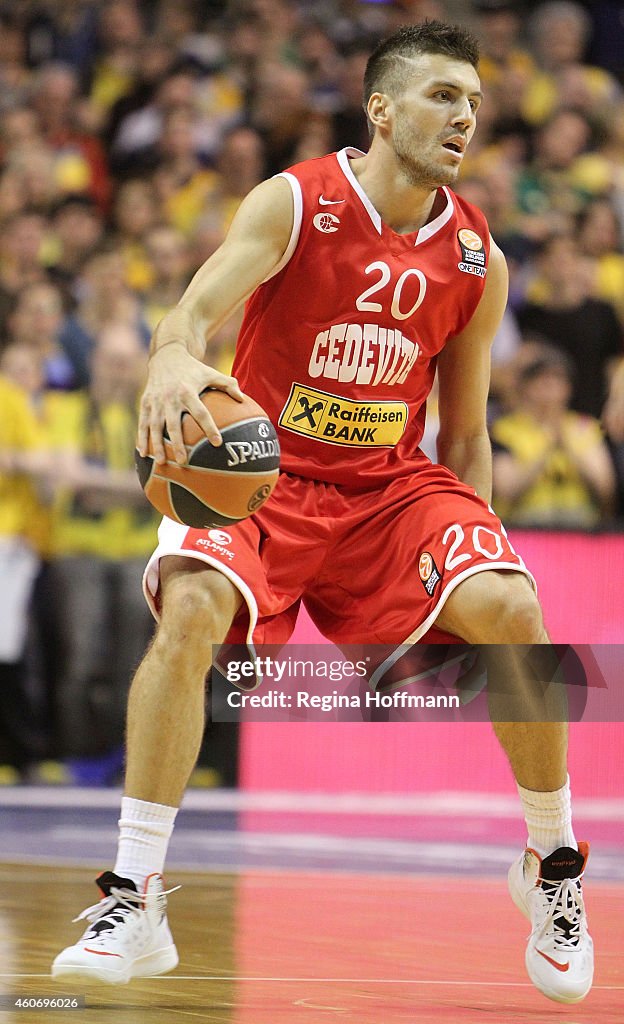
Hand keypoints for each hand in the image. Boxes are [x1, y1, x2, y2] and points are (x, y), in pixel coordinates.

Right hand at [137, 342, 242, 465]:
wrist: (166, 355)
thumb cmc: (193, 368)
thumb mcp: (211, 373)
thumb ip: (228, 384)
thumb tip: (243, 400)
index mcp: (188, 392)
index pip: (201, 413)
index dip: (210, 428)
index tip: (217, 443)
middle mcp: (170, 398)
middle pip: (173, 424)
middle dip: (177, 444)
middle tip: (183, 461)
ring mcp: (156, 401)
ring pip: (155, 426)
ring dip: (157, 445)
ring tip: (161, 463)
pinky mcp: (145, 402)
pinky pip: (143, 423)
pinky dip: (142, 438)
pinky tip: (143, 453)